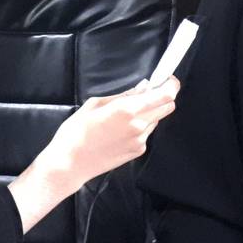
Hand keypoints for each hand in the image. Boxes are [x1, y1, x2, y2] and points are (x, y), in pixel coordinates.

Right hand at [8, 78, 178, 231]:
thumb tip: (143, 87)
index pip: (165, 95)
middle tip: (150, 92)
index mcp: (127, 110)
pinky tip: (120, 129)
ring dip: (150, 112)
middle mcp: (138, 126)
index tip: (168, 79)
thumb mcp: (96, 104)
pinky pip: (147, 133)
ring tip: (126, 113)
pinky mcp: (138, 151)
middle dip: (163, 97)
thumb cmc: (77, 131)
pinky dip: (141, 126)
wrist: (71, 163)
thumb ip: (123, 95)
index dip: (171, 85)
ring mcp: (140, 140)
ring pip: (157, 120)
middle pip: (168, 107)